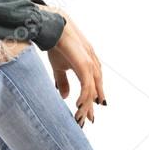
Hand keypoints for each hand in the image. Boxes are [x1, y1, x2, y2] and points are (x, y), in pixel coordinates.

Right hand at [41, 5, 106, 127]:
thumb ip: (62, 82)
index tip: (86, 115)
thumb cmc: (57, 45)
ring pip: (92, 91)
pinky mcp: (86, 65)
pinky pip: (87, 86)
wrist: (54, 28)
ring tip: (79, 118)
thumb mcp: (59, 67)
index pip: (92, 87)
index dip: (90, 101)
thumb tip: (64, 97)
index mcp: (89, 66)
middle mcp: (93, 66)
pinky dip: (84, 98)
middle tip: (87, 121)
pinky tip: (79, 107)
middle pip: (95, 91)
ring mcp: (90, 65)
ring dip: (86, 106)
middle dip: (90, 107)